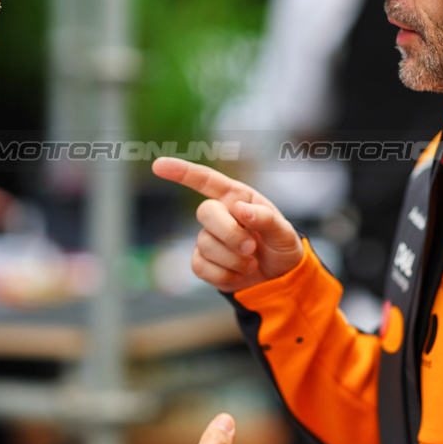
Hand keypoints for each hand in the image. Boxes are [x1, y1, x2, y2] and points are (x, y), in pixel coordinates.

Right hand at [151, 157, 303, 291]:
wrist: (280, 278)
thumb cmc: (281, 246)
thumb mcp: (284, 231)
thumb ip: (266, 218)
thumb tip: (240, 209)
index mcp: (237, 198)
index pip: (206, 180)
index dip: (182, 171)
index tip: (158, 165)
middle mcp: (220, 214)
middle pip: (205, 212)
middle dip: (229, 233)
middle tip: (251, 247)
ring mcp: (209, 238)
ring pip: (205, 244)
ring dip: (233, 258)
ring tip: (251, 262)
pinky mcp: (204, 262)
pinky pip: (200, 267)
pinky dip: (224, 274)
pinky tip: (239, 274)